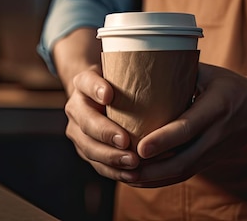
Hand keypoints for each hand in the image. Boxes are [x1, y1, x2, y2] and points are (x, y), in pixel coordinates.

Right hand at [64, 66, 140, 181]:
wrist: (101, 97)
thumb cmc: (119, 82)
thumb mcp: (123, 72)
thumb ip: (137, 72)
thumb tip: (170, 75)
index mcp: (83, 83)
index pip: (86, 82)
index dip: (96, 88)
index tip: (109, 94)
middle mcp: (76, 107)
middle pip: (86, 122)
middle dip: (105, 133)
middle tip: (125, 141)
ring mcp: (78, 131)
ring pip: (89, 148)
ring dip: (111, 158)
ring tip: (133, 162)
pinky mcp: (86, 150)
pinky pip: (98, 165)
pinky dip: (115, 172)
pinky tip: (132, 175)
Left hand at [126, 63, 246, 187]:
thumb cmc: (232, 85)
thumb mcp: (209, 73)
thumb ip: (179, 72)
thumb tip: (141, 68)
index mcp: (216, 108)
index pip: (187, 128)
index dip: (163, 140)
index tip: (140, 148)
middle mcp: (215, 135)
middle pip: (182, 159)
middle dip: (151, 168)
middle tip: (123, 168)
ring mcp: (214, 151)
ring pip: (181, 172)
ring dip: (152, 178)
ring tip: (124, 176)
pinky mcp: (210, 160)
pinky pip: (184, 175)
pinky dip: (161, 180)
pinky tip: (140, 180)